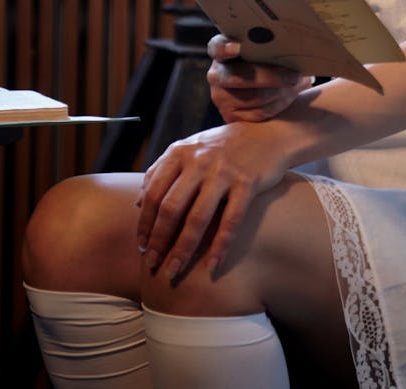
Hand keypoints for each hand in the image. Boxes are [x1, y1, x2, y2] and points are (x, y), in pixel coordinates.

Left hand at [136, 120, 287, 277]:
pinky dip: (220, 246)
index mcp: (180, 153)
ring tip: (174, 271)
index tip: (142, 246)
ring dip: (183, 249)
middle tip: (153, 264)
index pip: (153, 193)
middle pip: (171, 208)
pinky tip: (212, 266)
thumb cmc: (224, 145)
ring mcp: (223, 172)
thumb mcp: (190, 149)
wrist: (267, 134)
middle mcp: (199, 161)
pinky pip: (230, 220)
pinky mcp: (247, 183)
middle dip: (159, 241)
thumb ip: (163, 170)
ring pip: (197, 218)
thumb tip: (138, 202)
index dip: (145, 223)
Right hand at [207, 33, 313, 121]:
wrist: (260, 88)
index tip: (238, 48)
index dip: (226, 48)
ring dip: (283, 91)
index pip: (218, 47)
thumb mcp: (261, 48)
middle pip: (241, 76)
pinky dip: (281, 103)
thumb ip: (269, 44)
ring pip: (255, 97)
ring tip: (301, 82)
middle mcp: (216, 74)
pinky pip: (260, 112)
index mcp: (220, 50)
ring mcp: (221, 97)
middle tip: (295, 75)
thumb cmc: (264, 59)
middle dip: (272, 77)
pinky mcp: (231, 116)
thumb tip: (295, 46)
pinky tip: (292, 94)